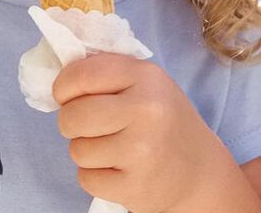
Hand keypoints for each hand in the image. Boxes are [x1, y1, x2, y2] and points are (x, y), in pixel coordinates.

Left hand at [53, 54, 231, 212]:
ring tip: (112, 148)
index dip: (63, 86)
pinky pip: (86, 178)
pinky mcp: (135, 186)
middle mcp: (146, 111)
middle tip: (90, 126)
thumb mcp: (148, 83)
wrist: (200, 172)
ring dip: (86, 151)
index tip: (66, 96)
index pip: (82, 74)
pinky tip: (118, 169)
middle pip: (72, 116)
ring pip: (77, 150)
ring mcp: (141, 151)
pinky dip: (95, 176)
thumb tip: (60, 73)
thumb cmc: (166, 122)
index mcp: (146, 77)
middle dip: (71, 122)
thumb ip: (109, 73)